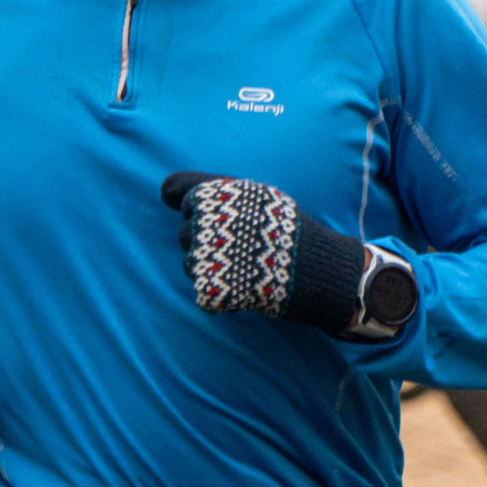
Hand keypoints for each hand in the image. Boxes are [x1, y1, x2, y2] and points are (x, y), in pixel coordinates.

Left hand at [159, 173, 415, 338]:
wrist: (320, 268)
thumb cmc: (289, 229)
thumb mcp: (257, 194)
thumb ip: (214, 190)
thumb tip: (166, 192)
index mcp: (213, 194)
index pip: (174, 191)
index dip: (192, 204)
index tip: (212, 214)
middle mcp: (204, 222)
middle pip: (183, 233)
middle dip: (207, 241)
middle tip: (243, 248)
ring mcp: (205, 257)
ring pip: (189, 264)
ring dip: (211, 269)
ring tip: (246, 267)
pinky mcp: (210, 289)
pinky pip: (204, 294)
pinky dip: (222, 297)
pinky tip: (247, 289)